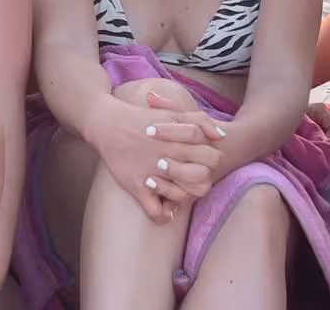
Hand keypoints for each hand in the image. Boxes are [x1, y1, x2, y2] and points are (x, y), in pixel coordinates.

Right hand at [89, 95, 224, 222]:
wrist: (108, 124)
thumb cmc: (142, 118)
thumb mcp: (173, 112)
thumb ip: (199, 120)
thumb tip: (221, 136)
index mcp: (179, 139)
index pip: (211, 156)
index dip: (212, 159)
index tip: (203, 159)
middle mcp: (168, 156)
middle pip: (202, 176)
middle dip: (203, 178)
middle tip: (194, 176)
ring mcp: (152, 173)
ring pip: (183, 197)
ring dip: (185, 197)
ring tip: (181, 191)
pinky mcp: (137, 186)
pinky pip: (155, 210)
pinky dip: (163, 215)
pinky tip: (166, 211)